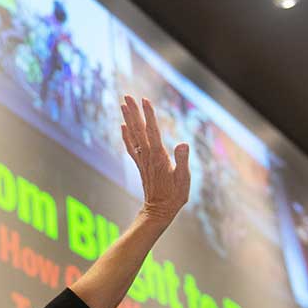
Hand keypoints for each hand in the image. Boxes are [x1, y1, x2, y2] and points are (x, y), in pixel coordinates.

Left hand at [120, 95, 190, 224]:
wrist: (159, 212)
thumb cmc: (174, 196)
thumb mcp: (183, 180)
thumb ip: (182, 161)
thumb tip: (182, 144)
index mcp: (159, 156)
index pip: (153, 131)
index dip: (149, 115)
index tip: (145, 99)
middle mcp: (148, 155)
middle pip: (139, 129)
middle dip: (133, 112)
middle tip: (127, 95)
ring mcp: (142, 159)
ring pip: (133, 135)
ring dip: (128, 118)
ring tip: (123, 104)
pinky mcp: (141, 164)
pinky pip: (131, 146)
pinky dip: (126, 135)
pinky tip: (123, 126)